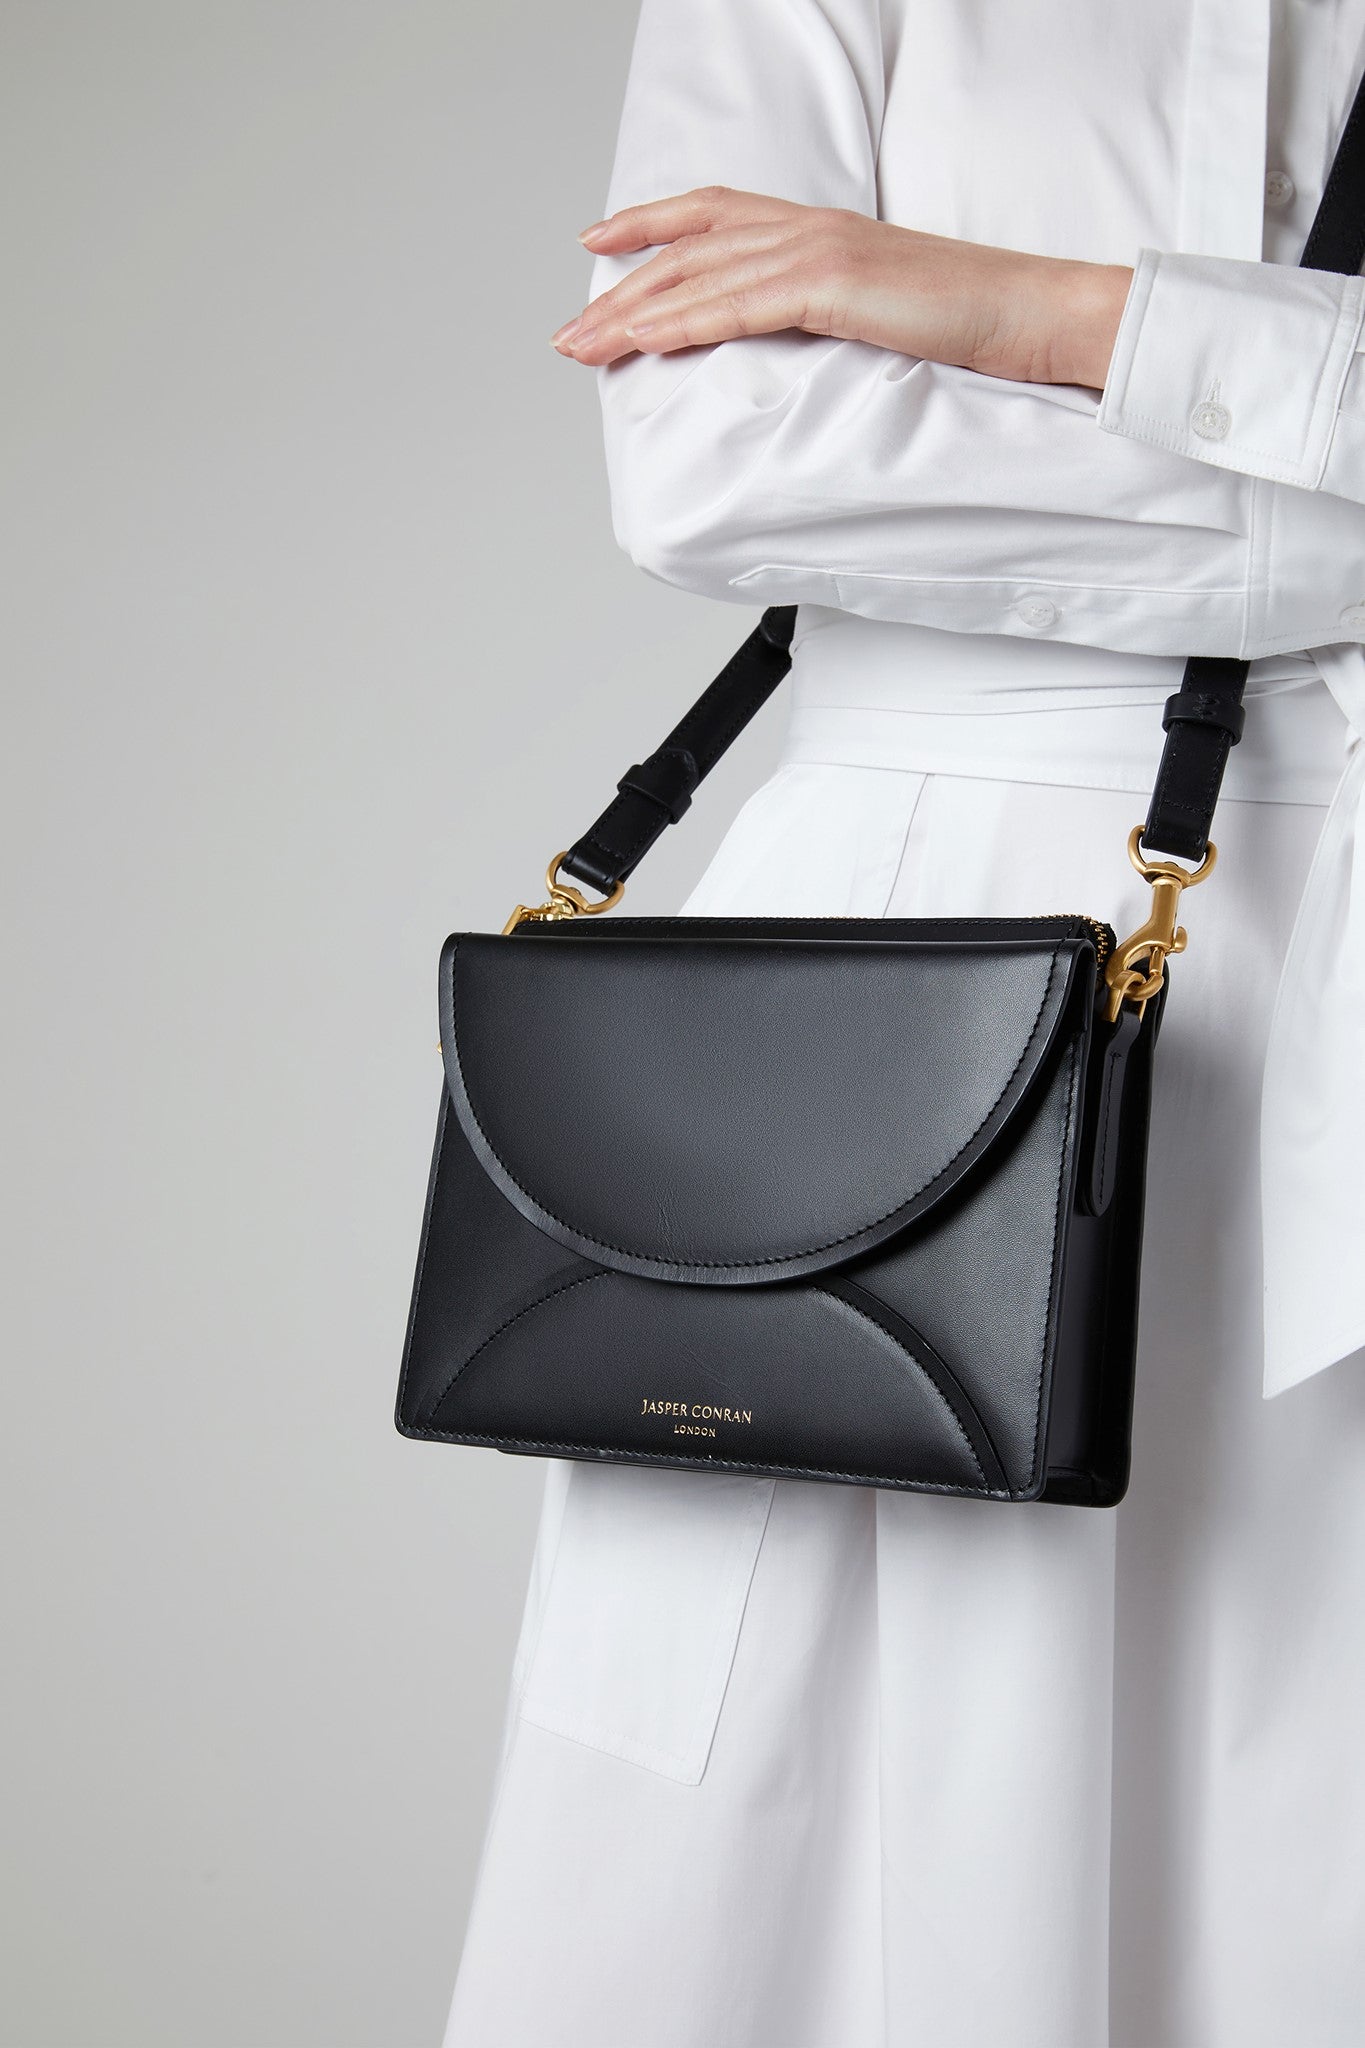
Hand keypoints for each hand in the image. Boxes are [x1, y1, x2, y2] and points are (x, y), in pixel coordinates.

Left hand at [550, 186, 1131, 390]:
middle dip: (620, 290)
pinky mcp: (831, 284)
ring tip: (582, 346)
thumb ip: (828, 313)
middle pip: (688, 251)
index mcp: (820, 228)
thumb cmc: (969, 323)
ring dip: (631, 315)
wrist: (1030, 314)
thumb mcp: (882, 310)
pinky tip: (640, 342)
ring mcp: (818, 251)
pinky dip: (681, 323)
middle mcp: (809, 227)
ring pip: (698, 278)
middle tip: (569, 332)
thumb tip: (788, 347)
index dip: (649, 224)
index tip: (599, 242)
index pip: (714, 214)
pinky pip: (736, 305)